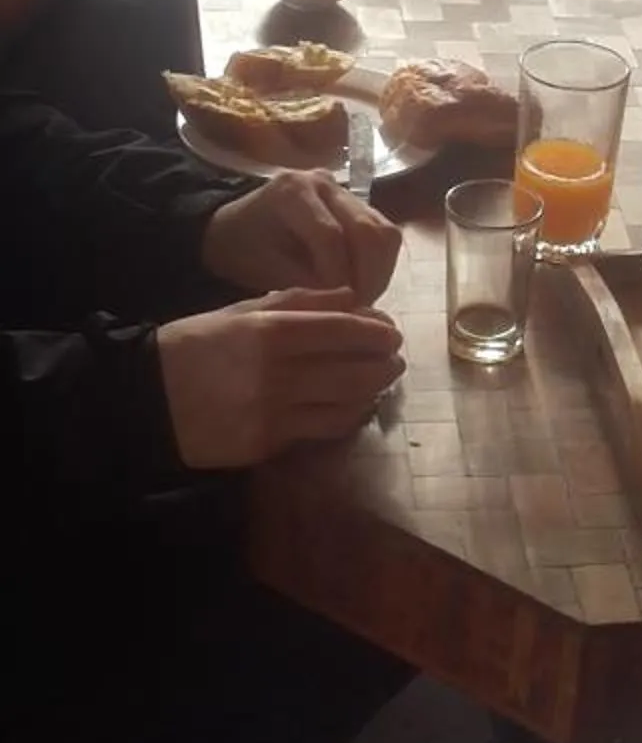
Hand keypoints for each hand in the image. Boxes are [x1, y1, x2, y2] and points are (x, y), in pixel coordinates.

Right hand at [156, 287, 403, 467]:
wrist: (146, 398)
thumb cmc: (195, 345)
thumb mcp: (240, 311)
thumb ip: (298, 301)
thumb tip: (352, 297)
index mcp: (270, 332)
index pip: (344, 330)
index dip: (377, 331)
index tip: (391, 331)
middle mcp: (277, 374)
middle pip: (355, 371)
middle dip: (384, 364)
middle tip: (393, 358)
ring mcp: (273, 414)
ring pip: (346, 406)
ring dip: (371, 393)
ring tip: (377, 382)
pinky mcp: (267, 445)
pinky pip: (321, 430)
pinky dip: (344, 417)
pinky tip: (350, 407)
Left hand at [200, 169, 401, 305]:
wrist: (238, 229)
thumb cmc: (244, 250)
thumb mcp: (266, 269)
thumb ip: (306, 283)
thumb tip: (347, 307)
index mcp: (292, 191)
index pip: (330, 235)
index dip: (338, 276)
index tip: (339, 311)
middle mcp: (325, 183)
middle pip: (368, 229)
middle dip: (368, 277)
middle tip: (358, 312)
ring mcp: (346, 192)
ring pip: (385, 232)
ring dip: (379, 273)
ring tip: (362, 302)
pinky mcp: (361, 206)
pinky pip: (385, 236)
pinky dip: (380, 267)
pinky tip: (364, 288)